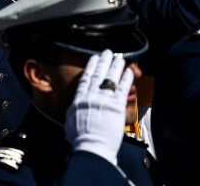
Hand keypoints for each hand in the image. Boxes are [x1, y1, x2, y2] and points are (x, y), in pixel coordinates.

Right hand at [65, 49, 133, 165]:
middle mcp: (91, 96)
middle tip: (107, 52)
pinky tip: (129, 71)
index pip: (86, 79)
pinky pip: (122, 89)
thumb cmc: (80, 138)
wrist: (91, 146)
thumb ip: (74, 110)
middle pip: (98, 75)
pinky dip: (126, 79)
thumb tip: (75, 106)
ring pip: (110, 78)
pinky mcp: (116, 106)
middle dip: (103, 62)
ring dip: (115, 66)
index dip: (90, 67)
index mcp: (79, 99)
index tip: (94, 58)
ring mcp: (104, 99)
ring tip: (119, 58)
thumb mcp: (70, 120)